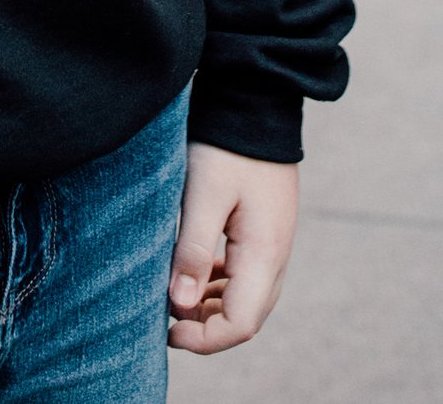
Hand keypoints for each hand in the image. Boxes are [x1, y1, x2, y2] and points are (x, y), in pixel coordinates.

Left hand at [167, 143, 298, 353]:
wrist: (256, 102)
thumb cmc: (227, 146)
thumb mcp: (203, 195)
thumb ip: (192, 252)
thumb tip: (179, 307)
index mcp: (264, 254)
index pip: (240, 325)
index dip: (203, 340)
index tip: (166, 330)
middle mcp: (276, 257)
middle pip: (246, 319)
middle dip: (206, 330)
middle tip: (165, 319)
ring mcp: (274, 245)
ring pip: (247, 300)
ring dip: (212, 309)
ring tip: (174, 298)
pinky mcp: (266, 232)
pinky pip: (246, 277)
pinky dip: (220, 286)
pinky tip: (194, 273)